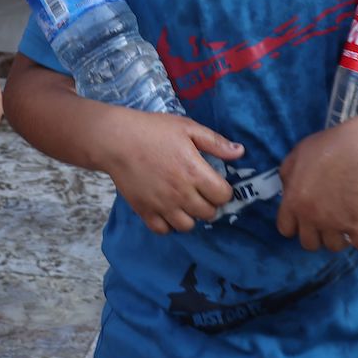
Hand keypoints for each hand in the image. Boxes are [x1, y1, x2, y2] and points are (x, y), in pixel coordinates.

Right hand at [97, 111, 241, 234]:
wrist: (116, 140)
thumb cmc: (153, 130)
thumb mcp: (187, 128)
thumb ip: (215, 142)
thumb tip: (240, 152)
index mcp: (195, 172)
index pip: (223, 196)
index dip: (223, 190)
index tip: (216, 183)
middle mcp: (181, 194)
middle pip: (208, 213)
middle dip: (209, 203)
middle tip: (201, 191)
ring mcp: (162, 206)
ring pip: (188, 226)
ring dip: (190, 216)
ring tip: (185, 202)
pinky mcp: (145, 212)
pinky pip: (164, 230)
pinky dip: (168, 224)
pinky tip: (167, 209)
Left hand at [276, 124, 357, 253]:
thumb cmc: (330, 147)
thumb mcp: (299, 154)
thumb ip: (289, 174)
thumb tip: (288, 188)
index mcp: (293, 201)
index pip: (286, 228)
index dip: (296, 225)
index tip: (306, 220)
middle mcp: (310, 217)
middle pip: (309, 242)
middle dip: (318, 235)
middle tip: (329, 223)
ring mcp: (334, 224)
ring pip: (334, 246)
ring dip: (341, 239)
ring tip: (350, 227)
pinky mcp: (357, 226)